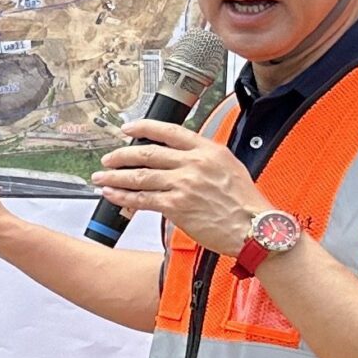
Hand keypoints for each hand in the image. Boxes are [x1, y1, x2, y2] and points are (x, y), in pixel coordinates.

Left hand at [92, 120, 268, 255]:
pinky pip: (142, 200)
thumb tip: (182, 155)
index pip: (169, 131)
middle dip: (122, 155)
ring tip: (101, 177)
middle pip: (148, 153)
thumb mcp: (229, 167)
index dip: (144, 127)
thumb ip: (204, 158)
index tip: (128, 128)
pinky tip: (112, 195)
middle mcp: (193, 163)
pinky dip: (123, 197)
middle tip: (108, 158)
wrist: (255, 230)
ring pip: (140, 176)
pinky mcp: (177, 207)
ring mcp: (183, 185)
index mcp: (208, 150)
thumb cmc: (246, 204)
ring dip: (116, 177)